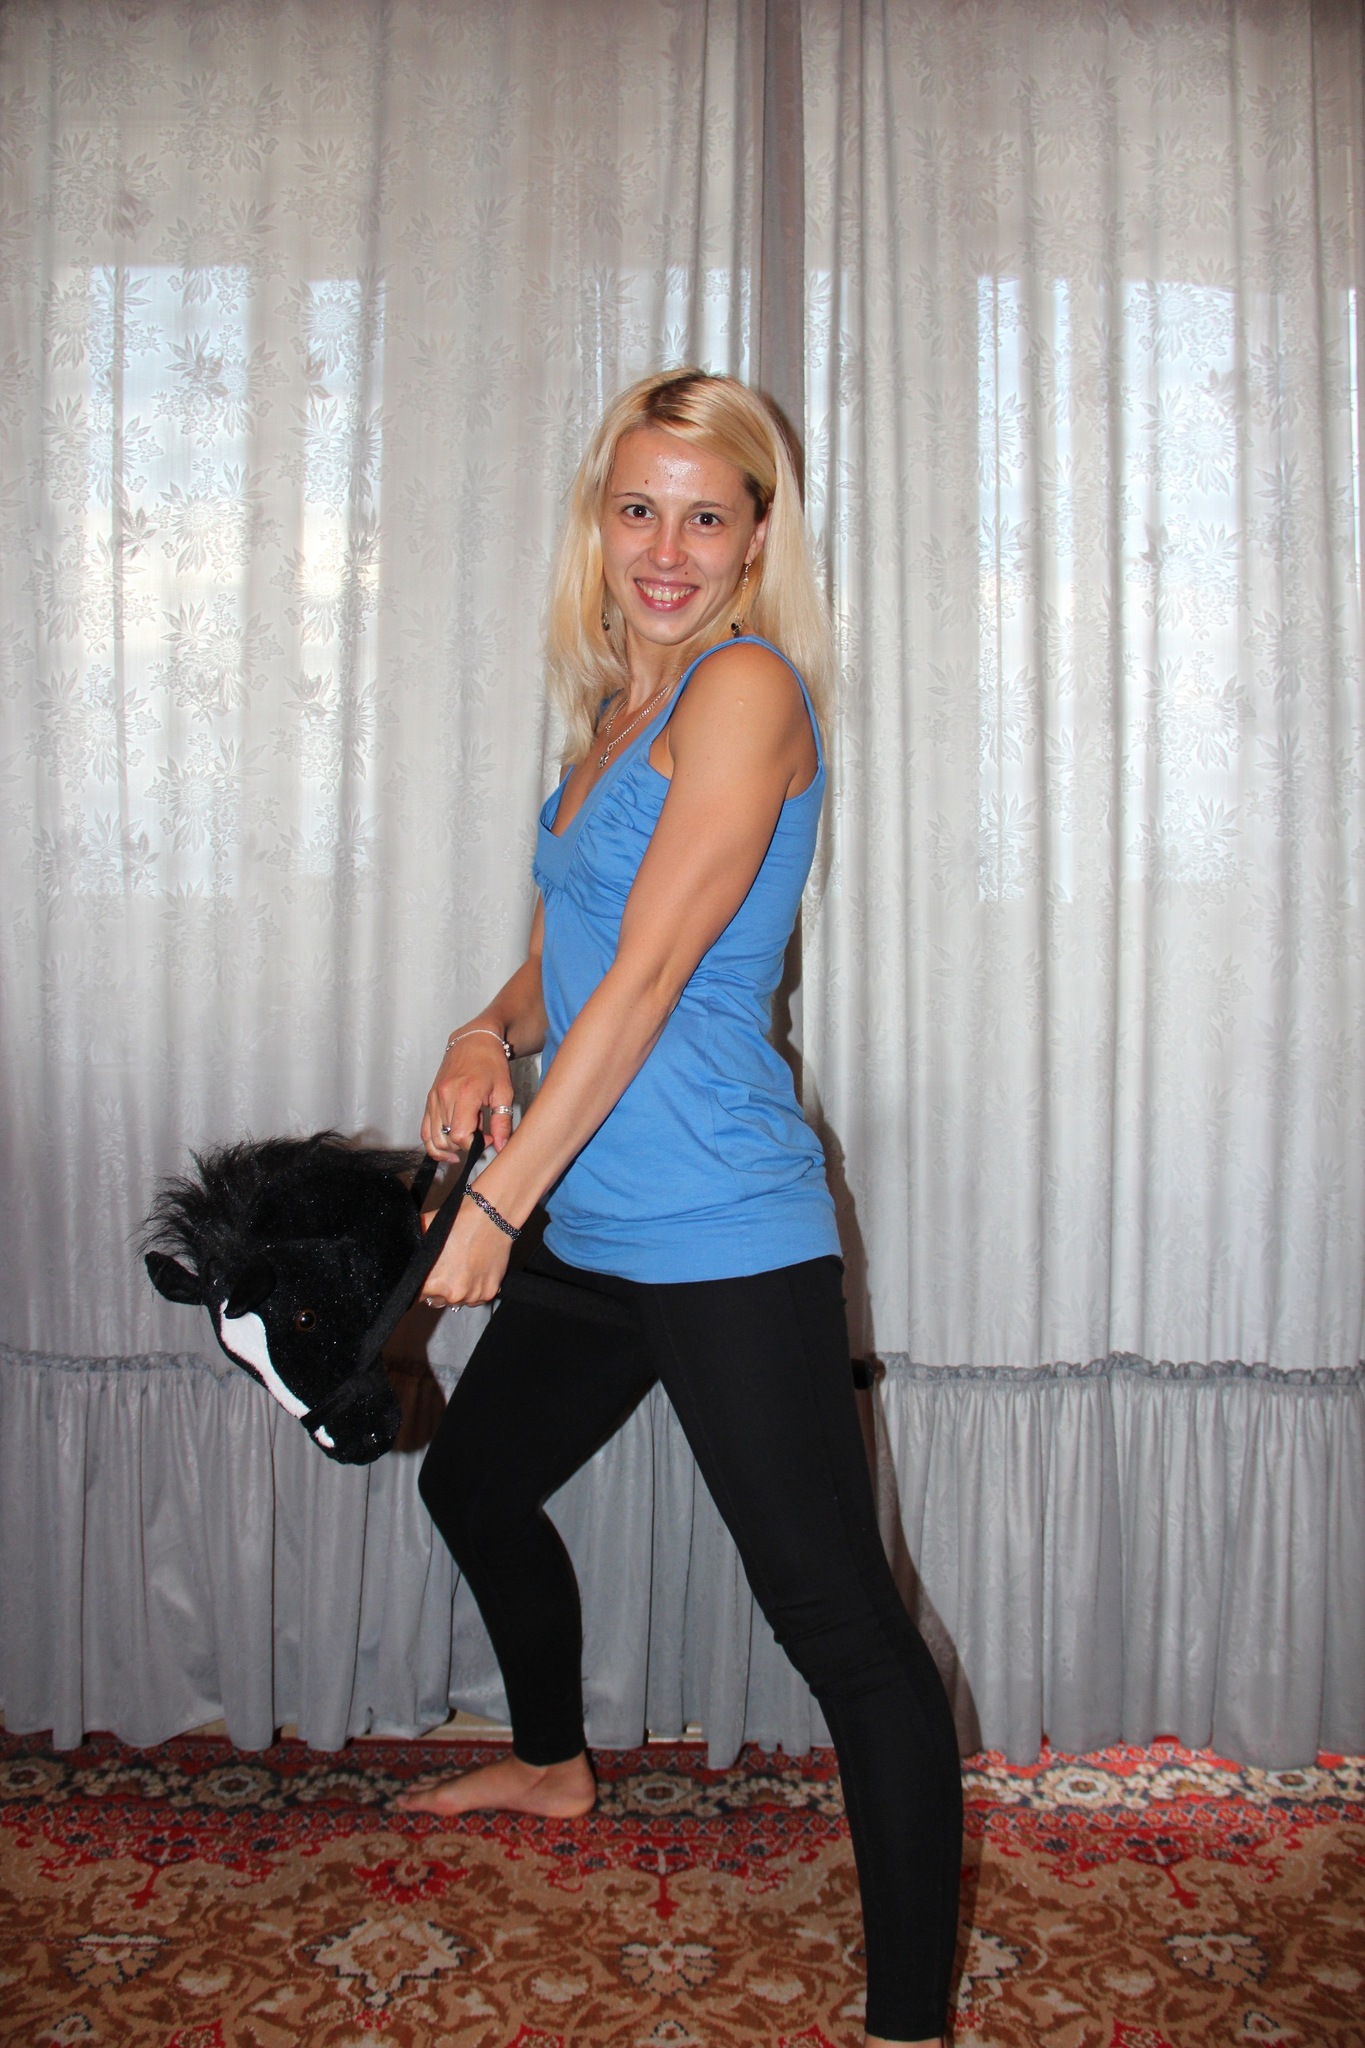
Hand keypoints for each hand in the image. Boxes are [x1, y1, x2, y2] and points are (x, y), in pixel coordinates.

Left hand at [420, 1194, 512, 1307]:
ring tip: (462, 1266)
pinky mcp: (488, 1293)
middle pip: (438, 1300)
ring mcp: (472, 1296)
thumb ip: (412, 1253)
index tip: (425, 1277)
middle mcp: (452, 1294)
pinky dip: (475, 1288)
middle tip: (446, 1267)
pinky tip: (475, 1270)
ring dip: (458, 1289)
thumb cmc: (457, 1222)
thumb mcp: (424, 1234)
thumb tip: (399, 1260)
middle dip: (439, 1288)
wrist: (489, 1216)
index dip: (419, 1287)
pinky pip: (476, 1298)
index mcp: (432, 1283)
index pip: (416, 1297)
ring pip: (458, 1300)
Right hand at [422, 1033, 514, 1161]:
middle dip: (465, 1147)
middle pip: (447, 1139)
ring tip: (466, 1145)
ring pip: (433, 1138)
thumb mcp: (504, 1092)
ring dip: (450, 1148)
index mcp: (465, 1094)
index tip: (488, 1138)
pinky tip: (447, 1149)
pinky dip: (433, 1144)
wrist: (473, 1041)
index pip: (460, 1136)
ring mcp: (434, 1098)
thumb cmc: (491, 1063)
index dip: (475, 1145)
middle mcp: (444, 1097)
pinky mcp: (429, 1099)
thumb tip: (502, 1146)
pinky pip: (425, 1130)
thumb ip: (502, 1122)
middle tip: (481, 1138)